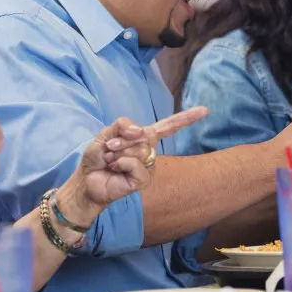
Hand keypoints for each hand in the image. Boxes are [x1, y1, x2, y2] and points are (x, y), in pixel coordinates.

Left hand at [56, 107, 209, 224]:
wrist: (86, 180)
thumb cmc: (97, 158)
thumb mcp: (105, 134)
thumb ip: (122, 125)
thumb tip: (140, 131)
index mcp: (143, 138)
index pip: (168, 126)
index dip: (186, 118)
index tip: (205, 111)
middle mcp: (149, 152)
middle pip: (144, 135)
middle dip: (122, 139)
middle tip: (109, 149)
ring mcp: (147, 167)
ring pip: (140, 149)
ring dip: (118, 152)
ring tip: (110, 161)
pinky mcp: (143, 180)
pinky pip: (136, 164)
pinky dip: (121, 163)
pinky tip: (114, 169)